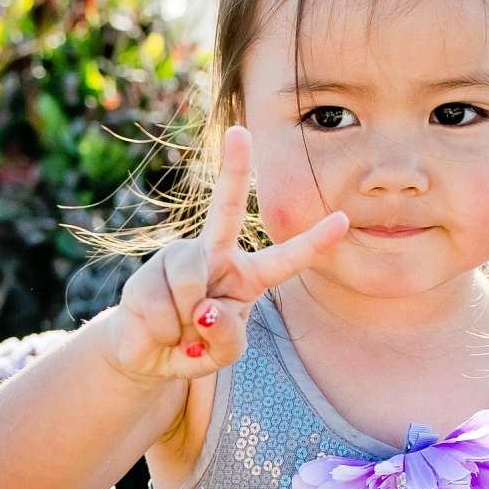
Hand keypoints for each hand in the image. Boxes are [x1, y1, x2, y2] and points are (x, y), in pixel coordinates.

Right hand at [98, 124, 349, 385]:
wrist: (147, 357)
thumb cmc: (195, 348)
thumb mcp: (224, 354)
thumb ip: (228, 337)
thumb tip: (204, 308)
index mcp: (246, 276)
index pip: (285, 259)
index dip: (314, 242)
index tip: (343, 219)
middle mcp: (212, 256)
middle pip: (226, 209)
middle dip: (233, 170)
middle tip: (240, 131)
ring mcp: (176, 261)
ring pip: (190, 284)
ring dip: (185, 322)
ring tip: (180, 333)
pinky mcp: (145, 276)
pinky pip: (161, 306)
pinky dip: (163, 331)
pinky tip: (159, 331)